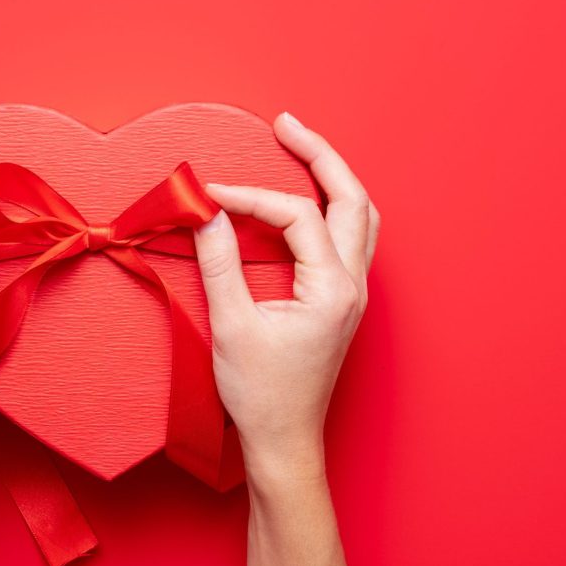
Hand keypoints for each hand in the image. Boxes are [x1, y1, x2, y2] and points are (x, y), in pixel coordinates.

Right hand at [193, 112, 378, 565]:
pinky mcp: (341, 303)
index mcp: (333, 288)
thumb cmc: (261, 395)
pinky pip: (350, 239)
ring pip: (361, 217)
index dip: (250, 198)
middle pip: (352, 199)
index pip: (296, 216)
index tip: (209, 197)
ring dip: (333, 179)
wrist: (284, 441)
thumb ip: (219, 262)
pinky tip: (305, 201)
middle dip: (319, 155)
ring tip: (302, 148)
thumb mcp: (232, 325)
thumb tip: (205, 213)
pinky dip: (330, 209)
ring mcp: (352, 294)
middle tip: (286, 123)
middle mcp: (352, 285)